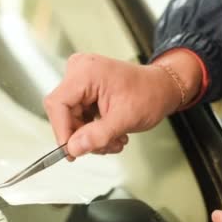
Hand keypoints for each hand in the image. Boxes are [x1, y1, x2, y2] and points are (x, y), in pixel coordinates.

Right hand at [43, 52, 201, 157]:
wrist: (162, 88)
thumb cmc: (150, 94)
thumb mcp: (124, 119)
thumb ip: (97, 135)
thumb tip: (73, 148)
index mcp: (86, 72)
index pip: (58, 104)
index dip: (62, 131)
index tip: (71, 151)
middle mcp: (80, 71)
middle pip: (64, 113)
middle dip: (83, 136)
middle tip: (104, 146)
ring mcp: (82, 79)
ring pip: (72, 118)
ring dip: (92, 136)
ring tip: (114, 140)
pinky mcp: (85, 89)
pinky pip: (80, 115)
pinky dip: (94, 130)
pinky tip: (111, 133)